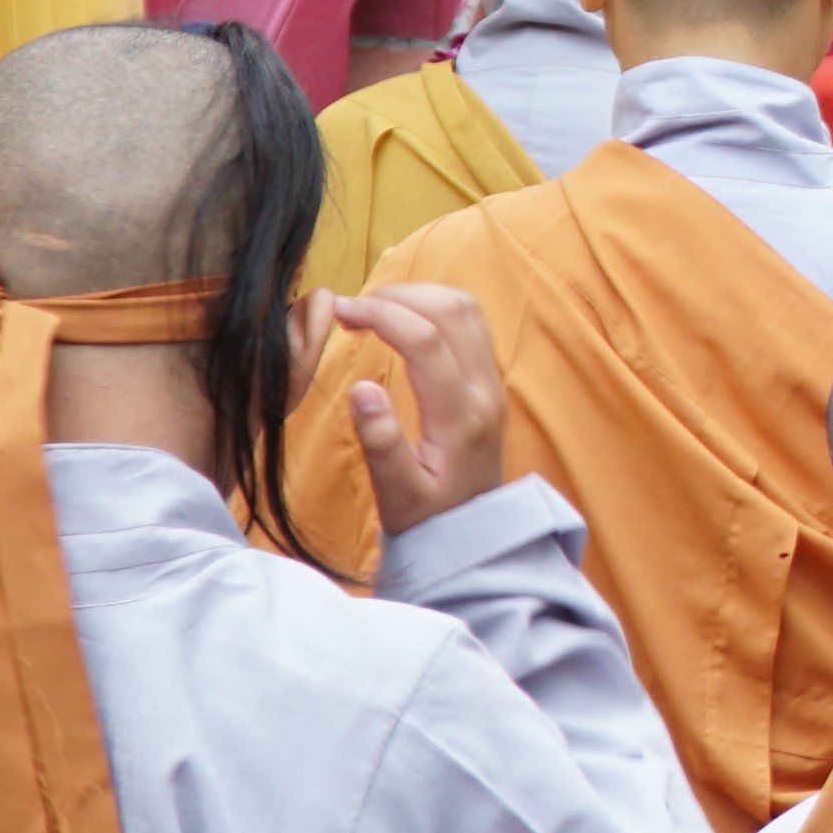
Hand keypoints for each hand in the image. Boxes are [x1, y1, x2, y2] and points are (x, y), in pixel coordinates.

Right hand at [331, 283, 515, 531]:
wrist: (474, 537)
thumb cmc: (428, 520)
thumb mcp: (397, 494)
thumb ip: (381, 442)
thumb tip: (360, 389)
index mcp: (461, 416)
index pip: (426, 340)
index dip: (381, 314)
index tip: (340, 311)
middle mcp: (485, 391)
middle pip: (453, 311)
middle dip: (398, 296)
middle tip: (352, 309)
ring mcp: (492, 383)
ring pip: (466, 310)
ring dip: (419, 296)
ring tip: (372, 310)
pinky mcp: (490, 381)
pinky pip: (471, 324)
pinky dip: (434, 307)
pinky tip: (401, 320)